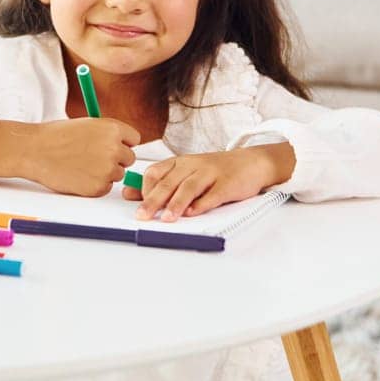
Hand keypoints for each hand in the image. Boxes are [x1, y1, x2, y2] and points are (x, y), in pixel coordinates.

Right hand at [30, 117, 141, 195]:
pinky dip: (94, 185)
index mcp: (112, 128)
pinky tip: (77, 175)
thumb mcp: (87, 125)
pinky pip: (105, 188)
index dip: (122, 143)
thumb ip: (107, 134)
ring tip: (80, 165)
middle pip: (129, 159)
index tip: (111, 146)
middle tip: (93, 158)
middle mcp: (114, 148)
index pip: (134, 139)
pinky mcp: (98, 187)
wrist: (34, 150)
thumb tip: (123, 147)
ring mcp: (107, 169)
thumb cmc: (55, 136)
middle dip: (115, 160)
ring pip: (117, 174)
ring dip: (104, 173)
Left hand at [125, 143, 294, 221]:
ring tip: (167, 219)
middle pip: (169, 182)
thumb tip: (129, 194)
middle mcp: (193, 165)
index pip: (155, 172)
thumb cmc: (214, 170)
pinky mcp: (227, 184)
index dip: (144, 189)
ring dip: (176, 204)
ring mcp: (211, 173)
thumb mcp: (186, 171)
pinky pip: (213, 195)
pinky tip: (193, 214)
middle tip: (142, 216)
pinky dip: (202, 204)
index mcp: (180, 162)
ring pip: (189, 187)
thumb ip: (160, 182)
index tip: (136, 205)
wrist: (250, 162)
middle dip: (153, 200)